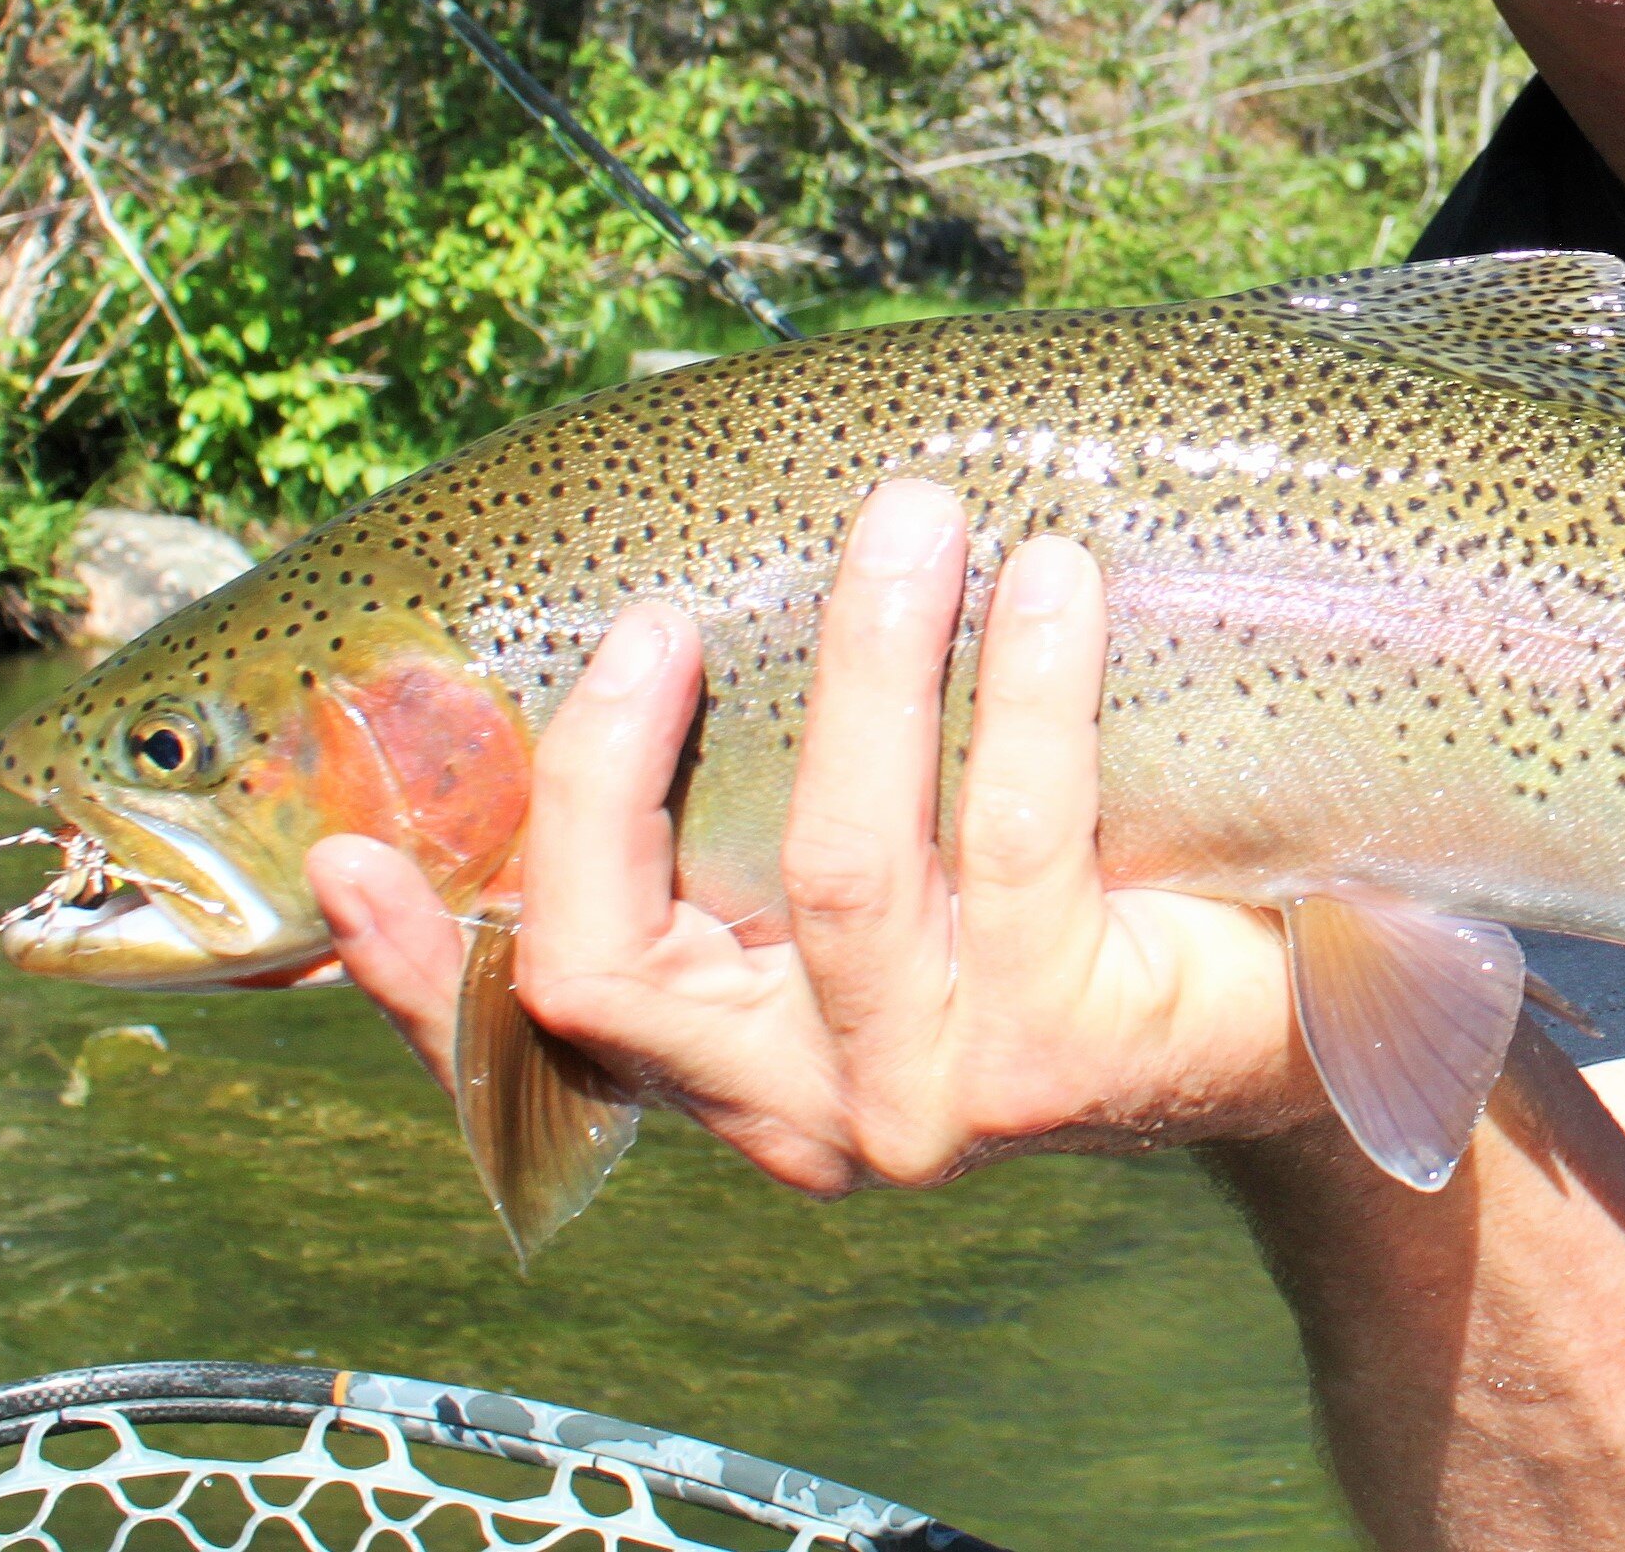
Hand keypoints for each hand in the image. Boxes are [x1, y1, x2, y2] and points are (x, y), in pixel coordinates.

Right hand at [308, 478, 1318, 1192]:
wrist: (1291, 1002)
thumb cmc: (1055, 881)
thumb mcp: (881, 846)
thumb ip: (751, 777)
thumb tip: (644, 575)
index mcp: (721, 1062)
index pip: (521, 1028)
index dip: (411, 960)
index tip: (333, 843)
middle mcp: (797, 1108)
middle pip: (620, 964)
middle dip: (614, 769)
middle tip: (660, 613)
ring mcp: (926, 1099)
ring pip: (834, 871)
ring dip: (865, 668)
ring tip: (913, 516)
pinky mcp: (1063, 1059)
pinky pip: (1017, 841)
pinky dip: (1027, 688)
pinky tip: (1056, 579)